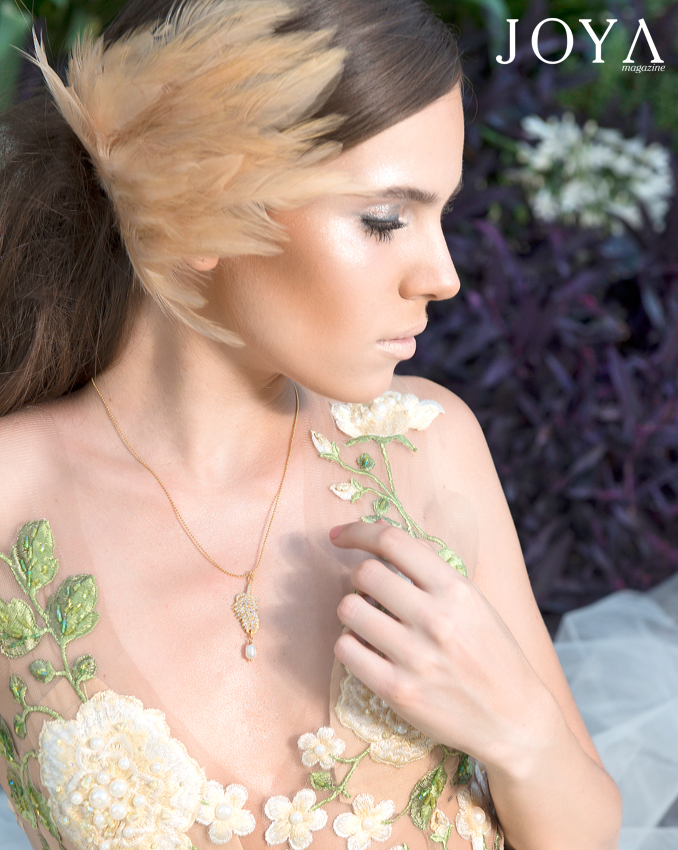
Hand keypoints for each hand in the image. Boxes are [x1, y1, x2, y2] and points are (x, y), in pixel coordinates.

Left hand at [330, 521, 550, 769]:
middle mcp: (434, 619)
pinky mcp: (396, 690)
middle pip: (365, 573)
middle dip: (359, 579)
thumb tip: (385, 541)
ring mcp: (414, 656)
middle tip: (370, 593)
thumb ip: (433, 570)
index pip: (392, 541)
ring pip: (349, 609)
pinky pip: (345, 649)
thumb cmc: (491, 655)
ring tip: (370, 622)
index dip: (358, 531)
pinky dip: (349, 643)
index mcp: (455, 589)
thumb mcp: (474, 602)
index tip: (340, 536)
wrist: (514, 720)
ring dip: (353, 610)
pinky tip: (367, 649)